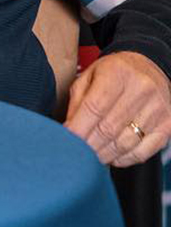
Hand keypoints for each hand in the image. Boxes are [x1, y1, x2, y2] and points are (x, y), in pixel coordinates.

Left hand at [64, 51, 170, 166]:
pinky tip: (112, 156)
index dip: (78, 128)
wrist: (149, 67)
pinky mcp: (168, 125)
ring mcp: (158, 109)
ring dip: (104, 154)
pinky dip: (124, 159)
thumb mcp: (89, 76)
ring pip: (126, 143)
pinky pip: (144, 151)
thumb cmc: (113, 73)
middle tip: (76, 153)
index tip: (67, 140)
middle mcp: (142, 90)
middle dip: (89, 145)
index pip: (94, 108)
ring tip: (91, 157)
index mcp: (117, 74)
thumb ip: (77, 101)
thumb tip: (68, 130)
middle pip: (109, 128)